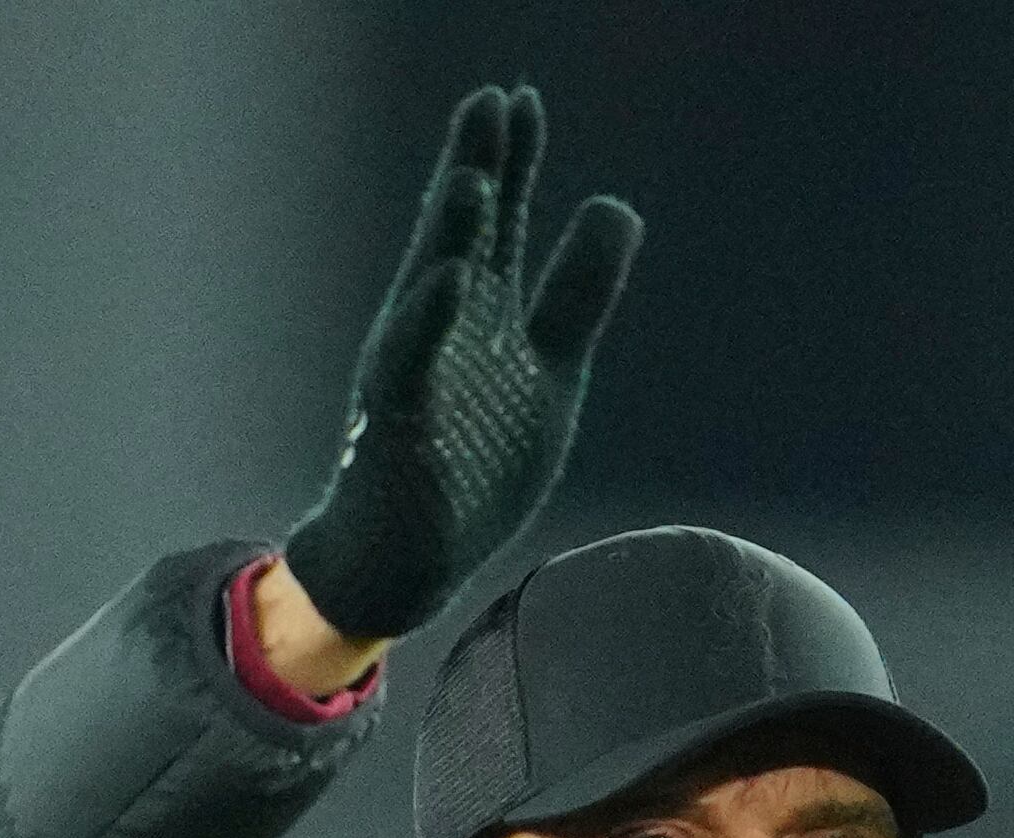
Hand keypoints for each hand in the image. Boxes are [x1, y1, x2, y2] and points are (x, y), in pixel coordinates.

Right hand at [281, 85, 641, 641]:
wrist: (412, 562)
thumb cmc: (472, 466)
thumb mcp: (550, 373)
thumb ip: (578, 294)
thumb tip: (619, 206)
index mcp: (480, 317)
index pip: (498, 227)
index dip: (513, 167)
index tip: (521, 100)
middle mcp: (440, 332)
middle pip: (461, 240)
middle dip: (477, 172)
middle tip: (493, 102)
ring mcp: (415, 377)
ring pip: (431, 291)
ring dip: (451, 237)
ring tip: (477, 179)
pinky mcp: (394, 427)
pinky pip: (407, 368)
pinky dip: (426, 324)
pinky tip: (448, 282)